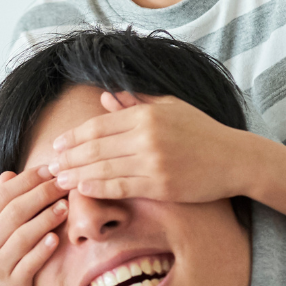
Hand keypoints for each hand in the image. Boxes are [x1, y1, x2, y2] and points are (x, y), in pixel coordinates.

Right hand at [0, 167, 68, 285]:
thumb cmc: (3, 250)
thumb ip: (4, 201)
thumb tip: (10, 173)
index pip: (4, 194)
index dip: (29, 179)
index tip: (52, 169)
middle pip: (15, 212)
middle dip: (42, 195)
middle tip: (65, 185)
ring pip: (22, 237)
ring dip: (45, 220)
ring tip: (65, 208)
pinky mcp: (12, 284)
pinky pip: (28, 264)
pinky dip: (42, 251)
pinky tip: (56, 238)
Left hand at [48, 92, 248, 202]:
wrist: (235, 159)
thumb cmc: (203, 132)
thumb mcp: (171, 108)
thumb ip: (136, 103)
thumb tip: (105, 96)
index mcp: (147, 115)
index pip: (99, 126)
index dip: (74, 137)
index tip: (58, 145)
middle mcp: (147, 136)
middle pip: (95, 148)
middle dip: (69, 158)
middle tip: (50, 166)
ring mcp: (153, 162)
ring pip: (103, 169)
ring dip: (77, 175)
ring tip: (60, 179)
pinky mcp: (160, 185)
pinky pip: (120, 187)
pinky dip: (98, 188)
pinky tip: (83, 189)